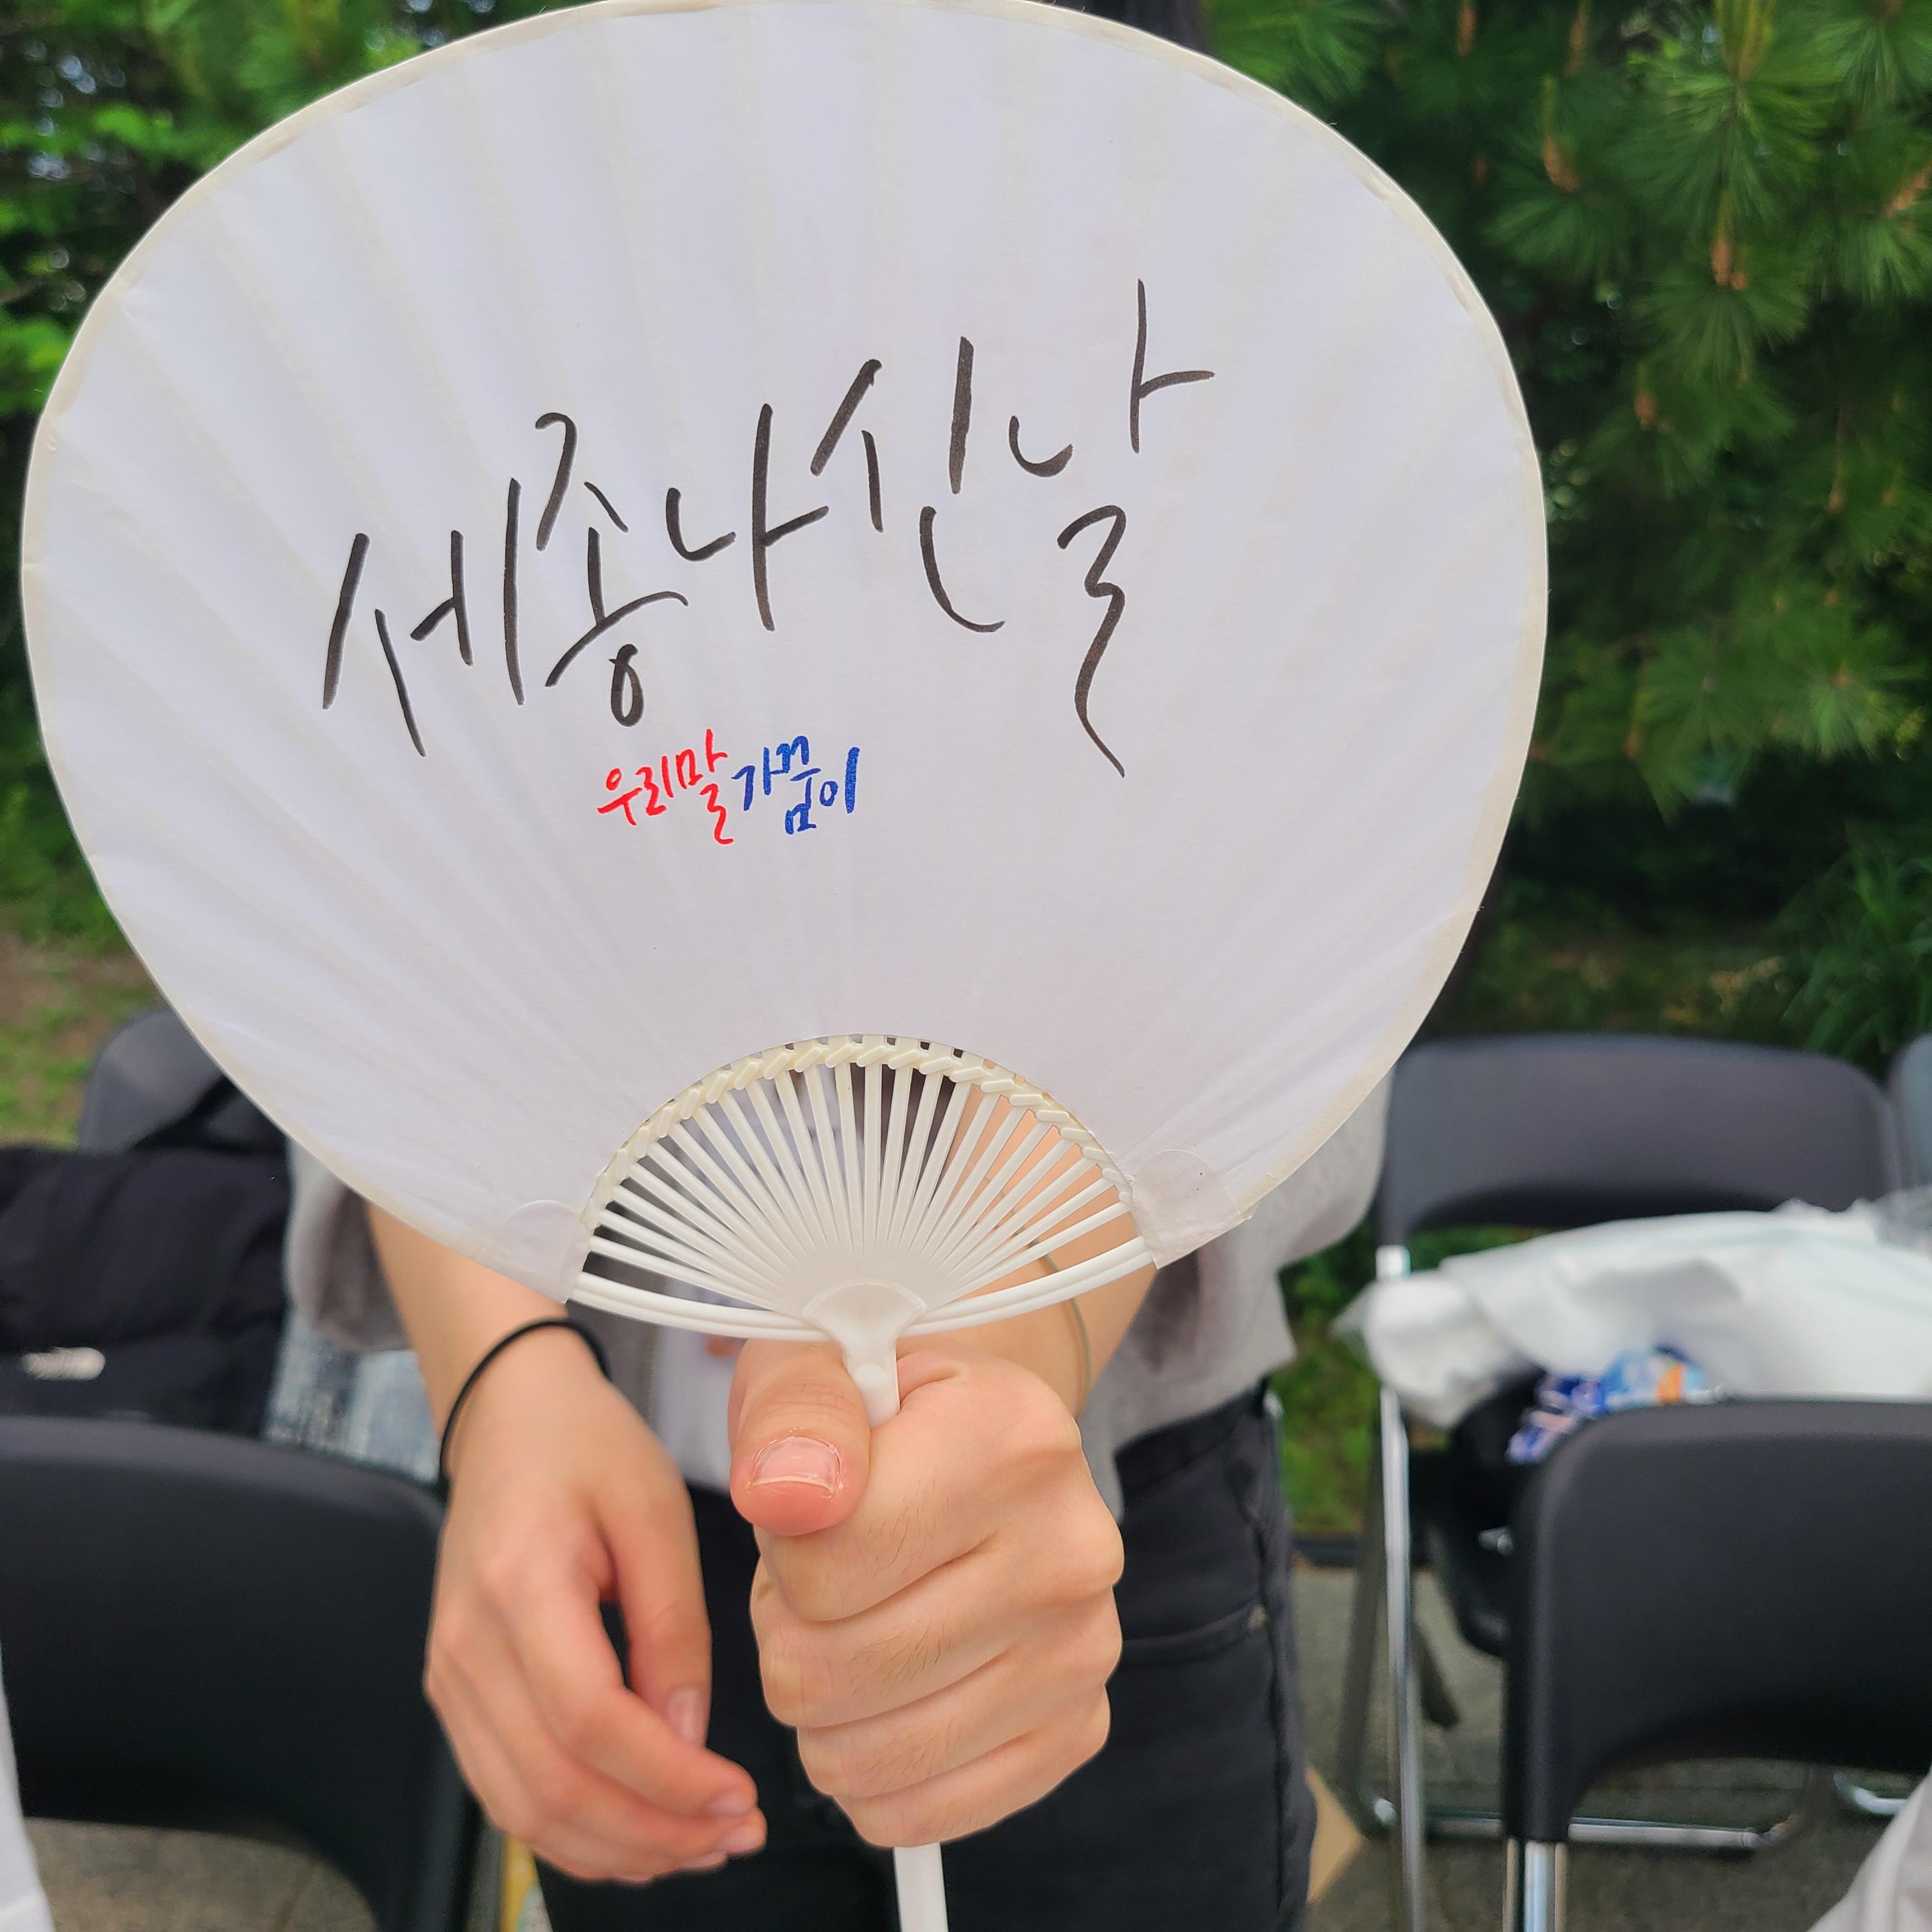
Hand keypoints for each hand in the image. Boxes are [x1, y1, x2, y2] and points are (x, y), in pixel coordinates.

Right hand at [430, 1329, 764, 1881]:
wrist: (508, 1417)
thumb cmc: (586, 1448)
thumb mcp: (655, 1509)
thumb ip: (674, 1624)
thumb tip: (689, 1733)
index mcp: (519, 1583)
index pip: (588, 1720)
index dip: (666, 1778)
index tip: (737, 1796)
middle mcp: (468, 1645)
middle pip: (552, 1785)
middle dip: (653, 1832)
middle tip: (736, 1834)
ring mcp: (450, 1677)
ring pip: (524, 1809)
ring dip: (617, 1847)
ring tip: (702, 1843)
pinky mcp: (456, 1695)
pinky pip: (506, 1793)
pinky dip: (574, 1831)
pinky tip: (641, 1831)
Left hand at [728, 1340, 1122, 1846]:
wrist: (974, 1439)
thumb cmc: (874, 1412)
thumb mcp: (814, 1367)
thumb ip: (793, 1413)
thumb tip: (783, 1497)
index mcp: (1014, 1438)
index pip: (822, 1564)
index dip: (780, 1549)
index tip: (811, 1505)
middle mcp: (1072, 1547)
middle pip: (829, 1672)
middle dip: (789, 1630)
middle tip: (823, 1573)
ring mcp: (1084, 1648)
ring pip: (861, 1756)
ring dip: (821, 1703)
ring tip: (855, 1619)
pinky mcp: (1077, 1728)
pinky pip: (914, 1812)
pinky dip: (867, 1772)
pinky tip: (885, 1690)